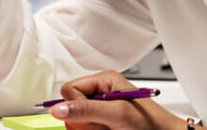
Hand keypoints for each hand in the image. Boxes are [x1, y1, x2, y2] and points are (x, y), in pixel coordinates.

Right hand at [50, 71, 188, 129]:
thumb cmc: (149, 123)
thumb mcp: (117, 113)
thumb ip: (87, 110)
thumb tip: (57, 109)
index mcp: (103, 80)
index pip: (69, 89)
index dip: (75, 105)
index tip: (93, 115)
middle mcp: (99, 93)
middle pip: (70, 108)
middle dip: (84, 121)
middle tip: (105, 124)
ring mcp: (98, 111)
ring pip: (75, 123)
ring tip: (109, 129)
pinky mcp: (99, 125)